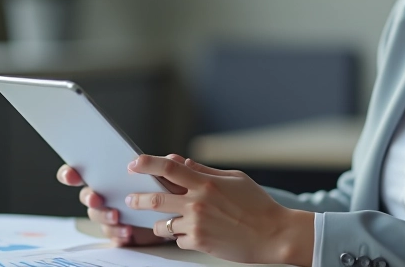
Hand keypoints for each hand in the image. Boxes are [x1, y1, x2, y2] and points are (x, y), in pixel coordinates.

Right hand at [56, 154, 186, 246]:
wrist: (172, 216)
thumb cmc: (163, 190)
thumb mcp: (166, 176)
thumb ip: (166, 166)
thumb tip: (171, 158)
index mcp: (108, 175)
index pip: (80, 172)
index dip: (70, 173)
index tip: (72, 175)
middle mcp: (104, 195)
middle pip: (86, 195)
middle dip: (89, 197)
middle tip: (97, 198)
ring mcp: (109, 213)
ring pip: (97, 216)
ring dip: (104, 216)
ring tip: (116, 216)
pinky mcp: (118, 231)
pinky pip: (112, 234)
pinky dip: (118, 232)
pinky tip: (128, 231)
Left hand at [125, 155, 314, 264]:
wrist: (273, 234)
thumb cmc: (257, 205)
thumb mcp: (234, 179)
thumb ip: (205, 171)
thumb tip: (183, 161)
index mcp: (206, 183)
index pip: (170, 168)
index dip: (148, 163)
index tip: (134, 163)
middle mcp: (198, 202)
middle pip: (156, 198)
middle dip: (138, 199)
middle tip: (131, 199)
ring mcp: (197, 224)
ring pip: (162, 224)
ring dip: (160, 223)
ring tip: (164, 223)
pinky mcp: (199, 242)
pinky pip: (178, 240)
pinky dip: (181, 237)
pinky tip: (192, 234)